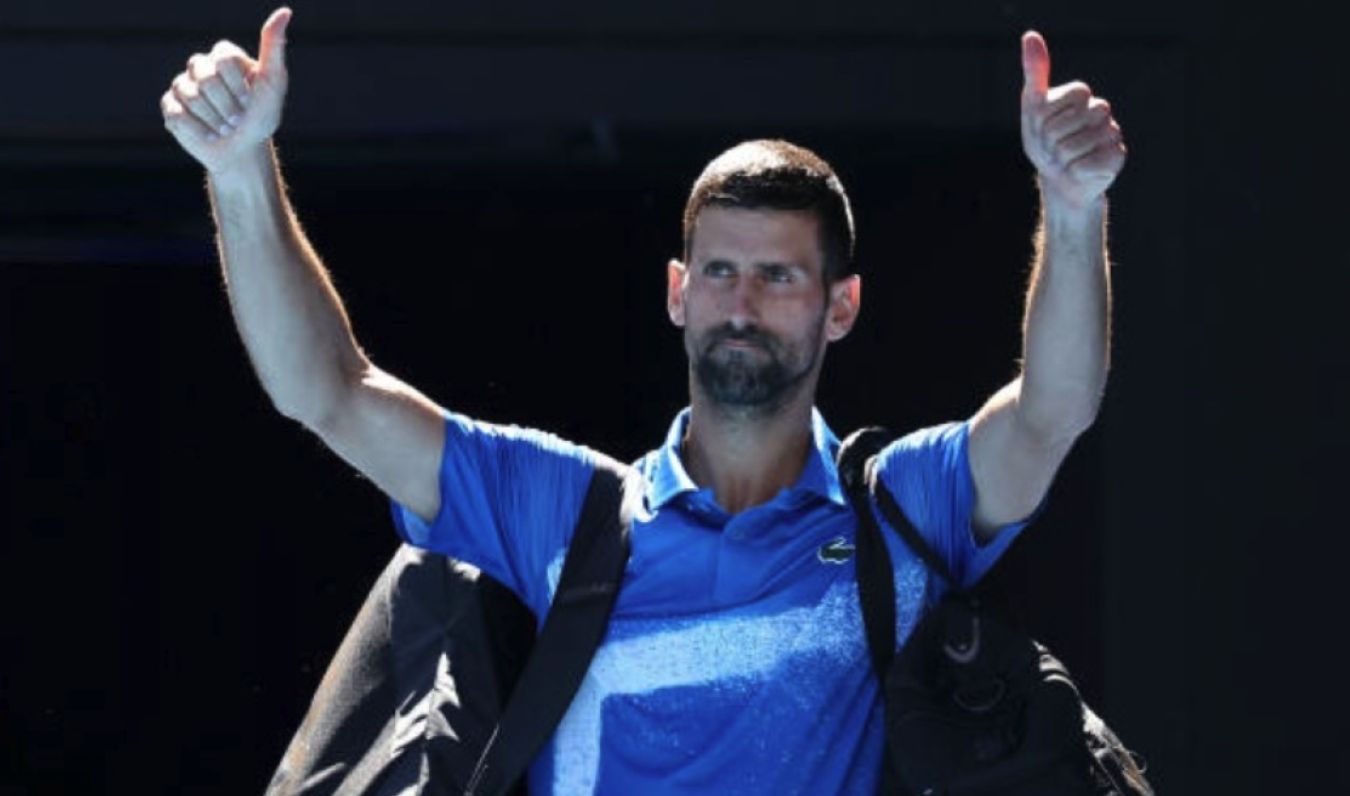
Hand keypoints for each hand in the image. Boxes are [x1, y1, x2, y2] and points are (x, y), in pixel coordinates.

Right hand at [161, 7, 292, 174]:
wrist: (243, 150)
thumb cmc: (261, 116)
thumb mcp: (273, 83)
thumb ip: (274, 47)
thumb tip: (285, 11)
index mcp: (223, 56)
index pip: (223, 60)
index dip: (238, 87)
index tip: (250, 101)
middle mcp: (200, 66)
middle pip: (206, 79)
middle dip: (227, 106)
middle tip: (237, 119)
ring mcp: (183, 85)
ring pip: (191, 97)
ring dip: (214, 120)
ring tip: (224, 127)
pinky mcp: (170, 106)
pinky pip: (177, 114)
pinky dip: (197, 130)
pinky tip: (208, 133)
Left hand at [1019, 31, 1125, 208]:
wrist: (1059, 180)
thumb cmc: (1045, 143)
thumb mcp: (1033, 109)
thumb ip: (1035, 74)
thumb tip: (1030, 35)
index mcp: (1083, 97)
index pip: (1070, 96)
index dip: (1048, 116)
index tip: (1045, 126)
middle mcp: (1101, 112)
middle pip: (1067, 122)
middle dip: (1050, 140)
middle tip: (1054, 147)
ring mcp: (1112, 134)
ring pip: (1074, 146)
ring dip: (1061, 159)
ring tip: (1065, 160)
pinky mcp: (1116, 158)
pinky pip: (1086, 165)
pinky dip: (1073, 172)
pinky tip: (1078, 171)